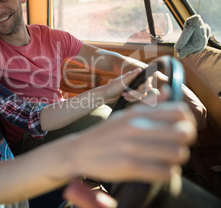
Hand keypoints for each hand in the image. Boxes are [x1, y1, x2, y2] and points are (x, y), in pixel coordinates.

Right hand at [68, 88, 196, 182]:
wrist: (79, 151)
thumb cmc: (105, 134)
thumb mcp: (124, 115)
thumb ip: (149, 105)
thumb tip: (168, 90)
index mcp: (136, 114)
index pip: (179, 112)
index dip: (186, 121)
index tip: (180, 129)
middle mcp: (136, 127)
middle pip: (184, 133)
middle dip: (184, 142)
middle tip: (175, 146)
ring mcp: (133, 147)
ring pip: (178, 154)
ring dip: (176, 159)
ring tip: (167, 159)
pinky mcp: (129, 166)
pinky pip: (165, 172)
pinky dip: (167, 173)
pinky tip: (158, 170)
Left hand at [103, 68, 152, 103]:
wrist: (106, 95)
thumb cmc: (113, 87)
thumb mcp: (122, 81)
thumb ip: (131, 75)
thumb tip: (140, 68)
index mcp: (134, 76)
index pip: (146, 80)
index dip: (144, 86)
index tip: (139, 89)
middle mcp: (136, 81)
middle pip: (144, 89)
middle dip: (136, 93)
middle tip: (127, 93)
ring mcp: (135, 88)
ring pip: (141, 95)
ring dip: (133, 97)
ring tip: (124, 95)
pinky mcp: (133, 94)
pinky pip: (138, 98)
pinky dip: (131, 99)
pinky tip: (125, 97)